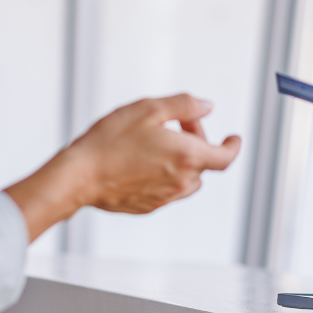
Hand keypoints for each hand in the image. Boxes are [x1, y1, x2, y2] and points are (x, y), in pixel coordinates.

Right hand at [67, 94, 243, 213]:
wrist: (79, 176)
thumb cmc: (111, 141)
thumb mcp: (149, 109)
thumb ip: (184, 105)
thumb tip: (207, 107)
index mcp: (187, 157)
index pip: (224, 157)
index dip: (232, 147)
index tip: (233, 139)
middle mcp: (181, 182)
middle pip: (202, 163)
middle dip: (195, 141)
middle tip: (172, 124)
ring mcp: (164, 198)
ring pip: (186, 179)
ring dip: (182, 161)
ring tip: (157, 143)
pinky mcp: (147, 206)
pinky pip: (166, 190)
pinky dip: (164, 175)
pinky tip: (140, 161)